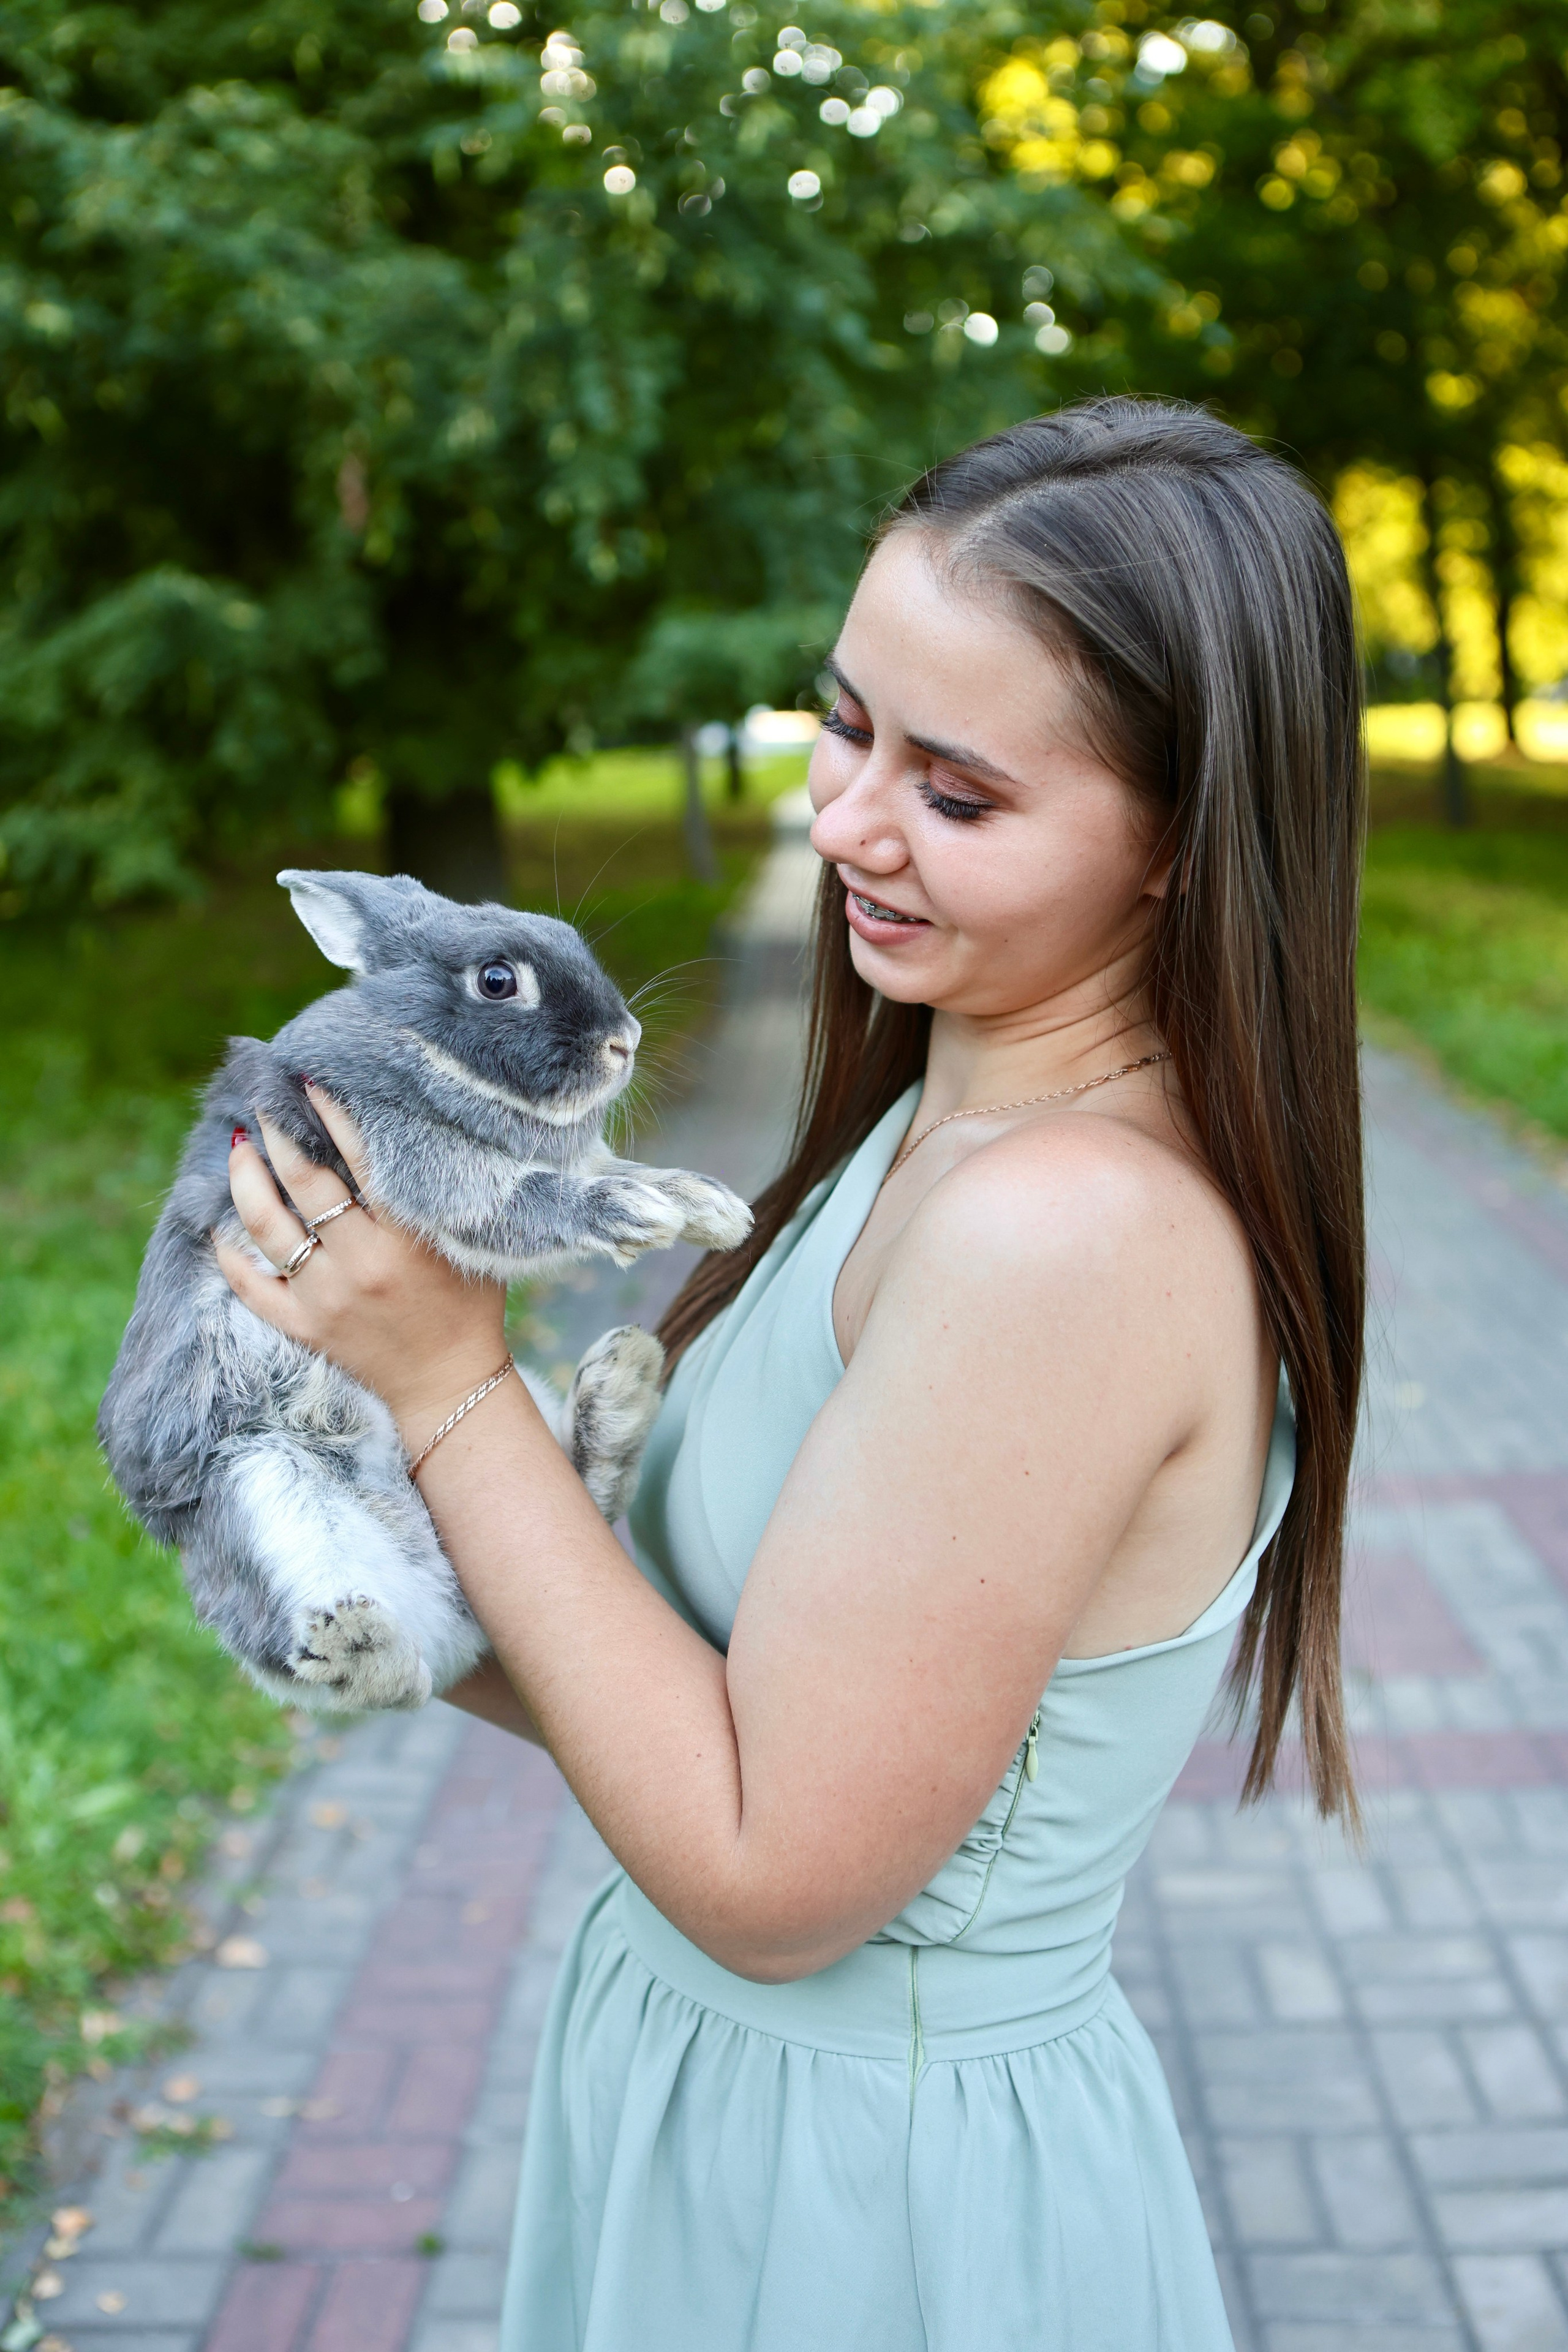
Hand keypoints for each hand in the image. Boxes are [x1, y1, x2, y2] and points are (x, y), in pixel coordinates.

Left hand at [215, 1086, 508, 1443]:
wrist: (450, 1385)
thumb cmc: (468, 1305)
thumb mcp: (465, 1242)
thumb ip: (431, 1196)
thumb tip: (395, 1131)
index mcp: (407, 1237)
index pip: (359, 1158)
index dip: (330, 1114)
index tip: (308, 1082)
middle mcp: (362, 1263)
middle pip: (305, 1182)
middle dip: (279, 1134)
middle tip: (265, 1103)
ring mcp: (326, 1297)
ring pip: (267, 1227)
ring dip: (246, 1181)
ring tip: (239, 1149)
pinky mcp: (304, 1326)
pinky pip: (251, 1285)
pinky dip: (229, 1254)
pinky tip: (219, 1225)